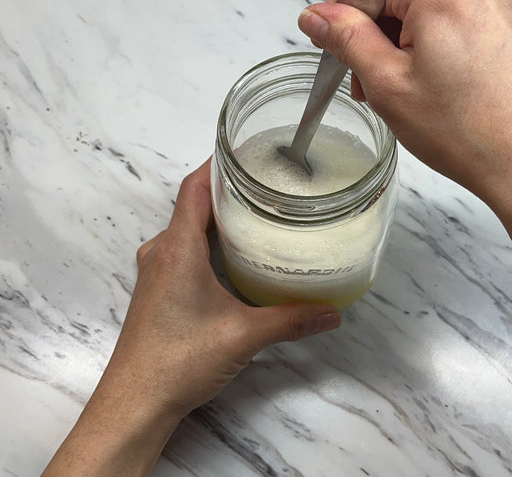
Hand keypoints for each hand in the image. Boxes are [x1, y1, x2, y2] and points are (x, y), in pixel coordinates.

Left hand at [43, 159, 340, 476]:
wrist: (134, 403)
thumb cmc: (179, 360)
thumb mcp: (242, 336)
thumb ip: (291, 320)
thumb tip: (334, 312)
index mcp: (178, 249)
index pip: (194, 188)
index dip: (218, 164)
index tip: (249, 150)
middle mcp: (163, 252)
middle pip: (193, 204)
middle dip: (228, 189)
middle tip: (267, 183)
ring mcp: (157, 271)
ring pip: (189, 229)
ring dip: (219, 217)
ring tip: (258, 213)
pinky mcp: (159, 289)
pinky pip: (185, 250)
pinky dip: (210, 241)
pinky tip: (236, 255)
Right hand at [298, 0, 511, 207]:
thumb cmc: (468, 132)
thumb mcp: (387, 83)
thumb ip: (345, 39)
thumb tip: (315, 15)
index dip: (342, 18)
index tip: (335, 52)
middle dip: (377, 36)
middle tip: (371, 85)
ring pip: (428, 6)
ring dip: (405, 42)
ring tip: (405, 89)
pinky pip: (458, 14)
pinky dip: (437, 41)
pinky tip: (437, 80)